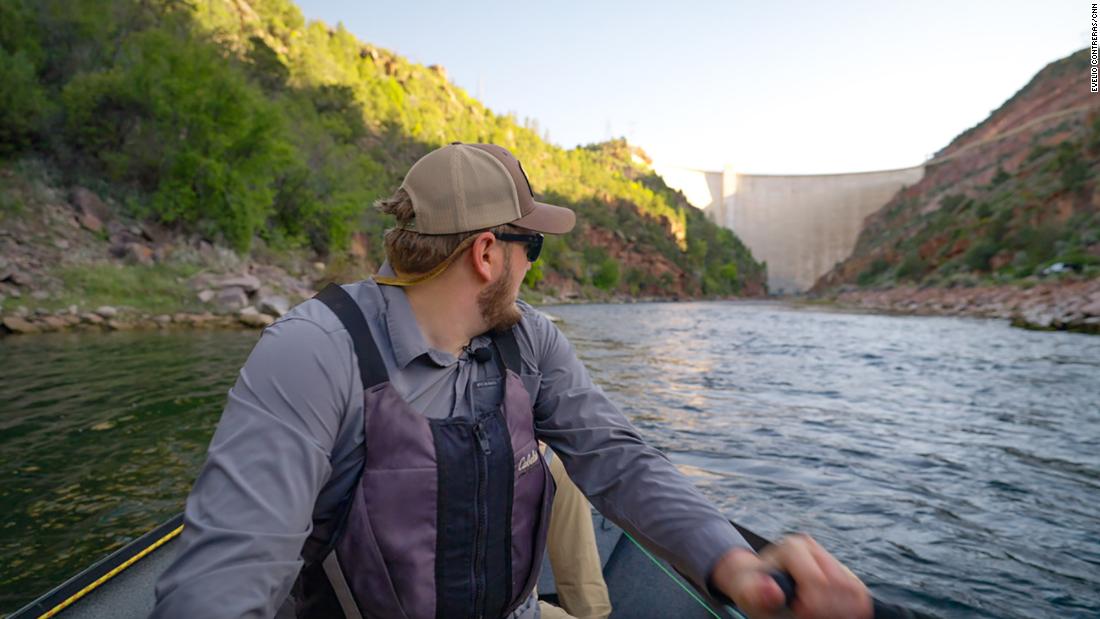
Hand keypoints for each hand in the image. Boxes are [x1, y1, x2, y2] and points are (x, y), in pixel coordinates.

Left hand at [711, 534, 871, 618]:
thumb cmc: (753, 589)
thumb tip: (772, 592)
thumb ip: (756, 593)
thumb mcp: (747, 594)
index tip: (796, 612)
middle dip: (826, 610)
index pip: (818, 582)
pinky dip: (851, 610)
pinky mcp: (845, 574)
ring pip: (855, 592)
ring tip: (816, 614)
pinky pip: (861, 597)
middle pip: (840, 587)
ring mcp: (831, 559)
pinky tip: (831, 614)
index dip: (810, 606)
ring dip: (841, 611)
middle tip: (804, 614)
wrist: (759, 583)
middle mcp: (814, 548)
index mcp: (793, 547)